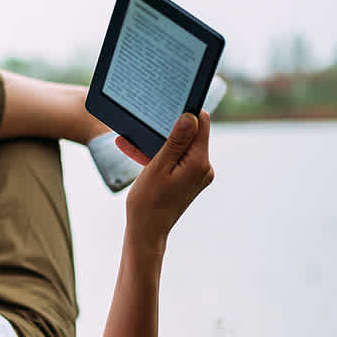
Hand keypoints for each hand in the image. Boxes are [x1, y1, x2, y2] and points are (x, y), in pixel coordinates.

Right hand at [116, 111, 214, 247]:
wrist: (146, 232)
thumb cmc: (148, 202)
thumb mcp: (158, 167)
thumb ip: (176, 141)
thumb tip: (191, 116)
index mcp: (199, 163)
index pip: (202, 123)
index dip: (186, 111)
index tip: (169, 104)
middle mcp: (204, 167)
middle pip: (191, 134)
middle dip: (166, 128)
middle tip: (145, 121)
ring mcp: (198, 174)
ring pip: (180, 147)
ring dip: (158, 143)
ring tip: (132, 140)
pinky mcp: (189, 178)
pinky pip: (176, 159)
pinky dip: (160, 156)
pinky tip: (136, 152)